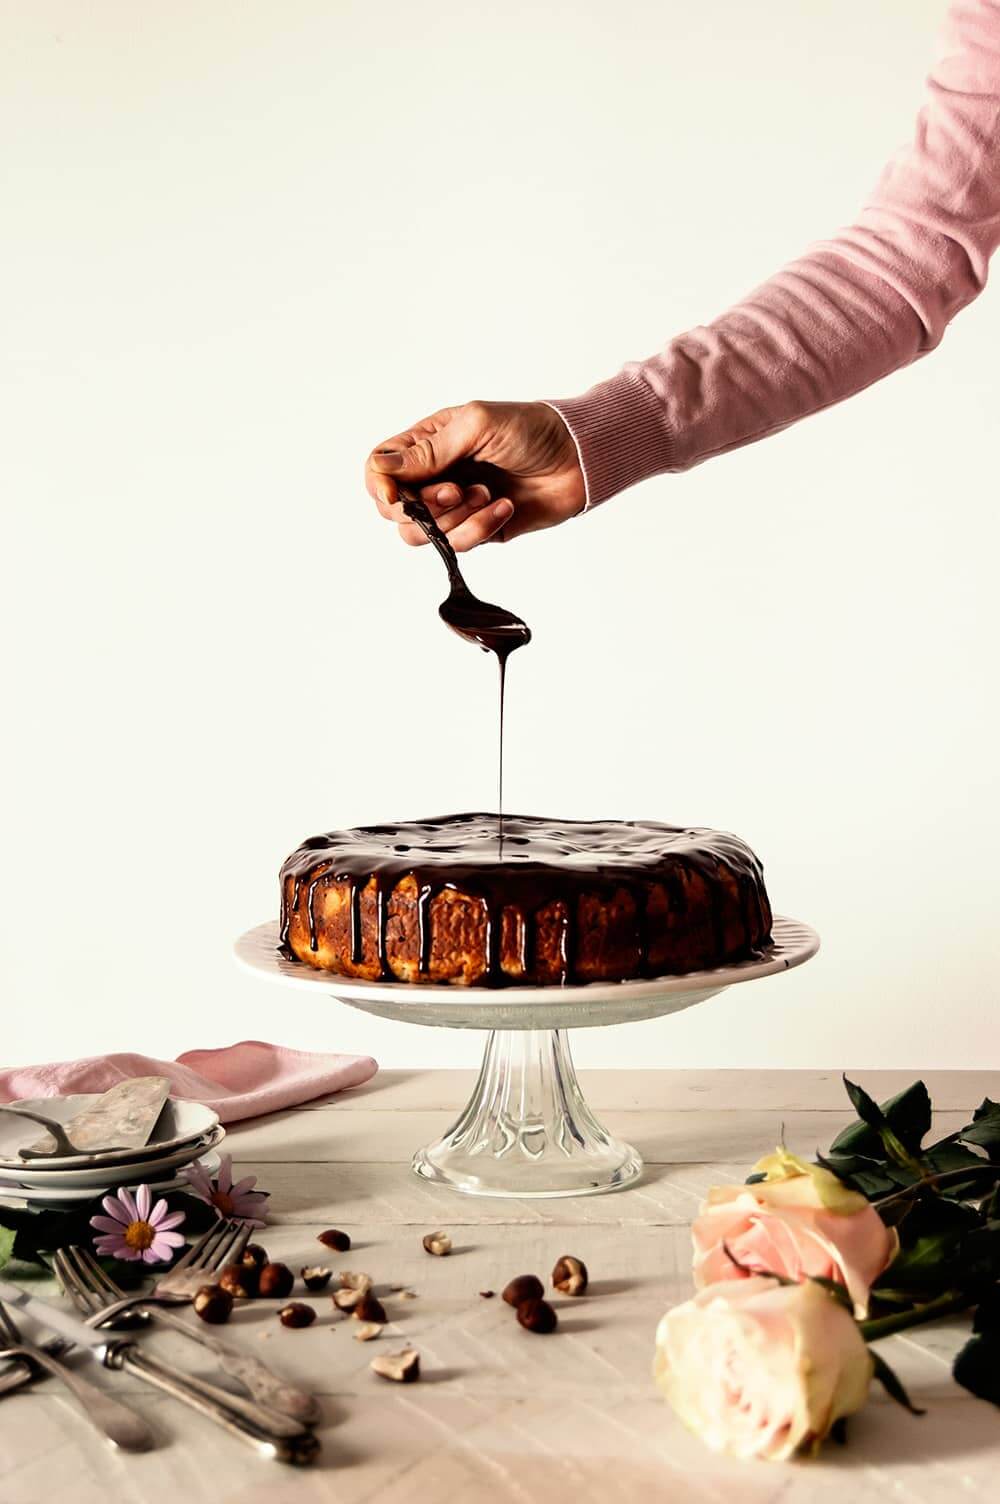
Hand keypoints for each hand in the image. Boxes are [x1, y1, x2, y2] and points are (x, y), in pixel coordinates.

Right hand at [365, 400, 584, 549]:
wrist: (577, 459)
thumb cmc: (529, 429)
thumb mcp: (476, 426)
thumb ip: (429, 451)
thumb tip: (382, 471)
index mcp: (426, 445)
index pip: (379, 471)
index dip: (382, 487)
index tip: (400, 496)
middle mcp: (434, 477)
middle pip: (394, 510)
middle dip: (423, 507)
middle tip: (458, 491)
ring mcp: (454, 507)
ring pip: (422, 534)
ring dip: (455, 519)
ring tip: (488, 494)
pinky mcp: (477, 531)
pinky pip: (459, 544)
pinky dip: (481, 528)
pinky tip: (505, 506)